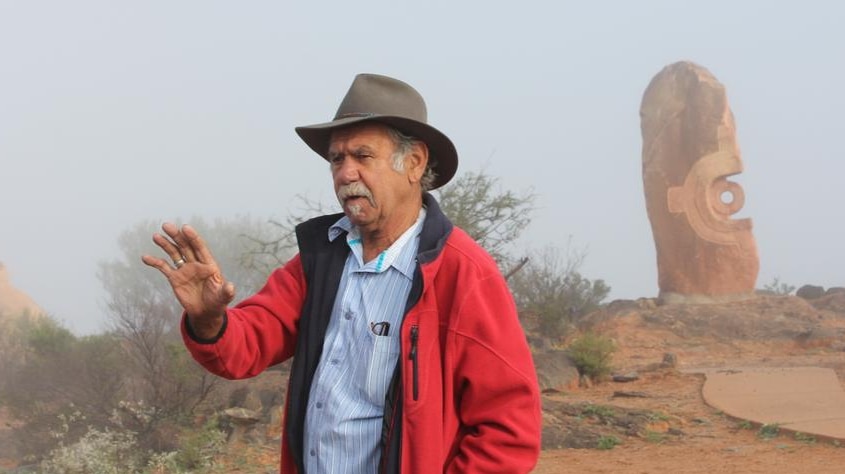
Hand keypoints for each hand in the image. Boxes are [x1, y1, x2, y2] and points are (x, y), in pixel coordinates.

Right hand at [142, 222, 234, 337]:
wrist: (205, 312)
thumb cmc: (217, 302)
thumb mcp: (223, 297)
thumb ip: (226, 291)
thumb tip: (231, 287)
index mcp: (208, 264)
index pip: (200, 248)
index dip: (193, 238)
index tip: (185, 227)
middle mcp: (196, 264)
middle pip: (185, 246)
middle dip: (176, 236)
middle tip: (166, 225)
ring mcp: (185, 270)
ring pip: (174, 253)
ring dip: (165, 244)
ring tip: (156, 236)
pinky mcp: (175, 278)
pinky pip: (164, 267)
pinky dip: (155, 262)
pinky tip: (145, 257)